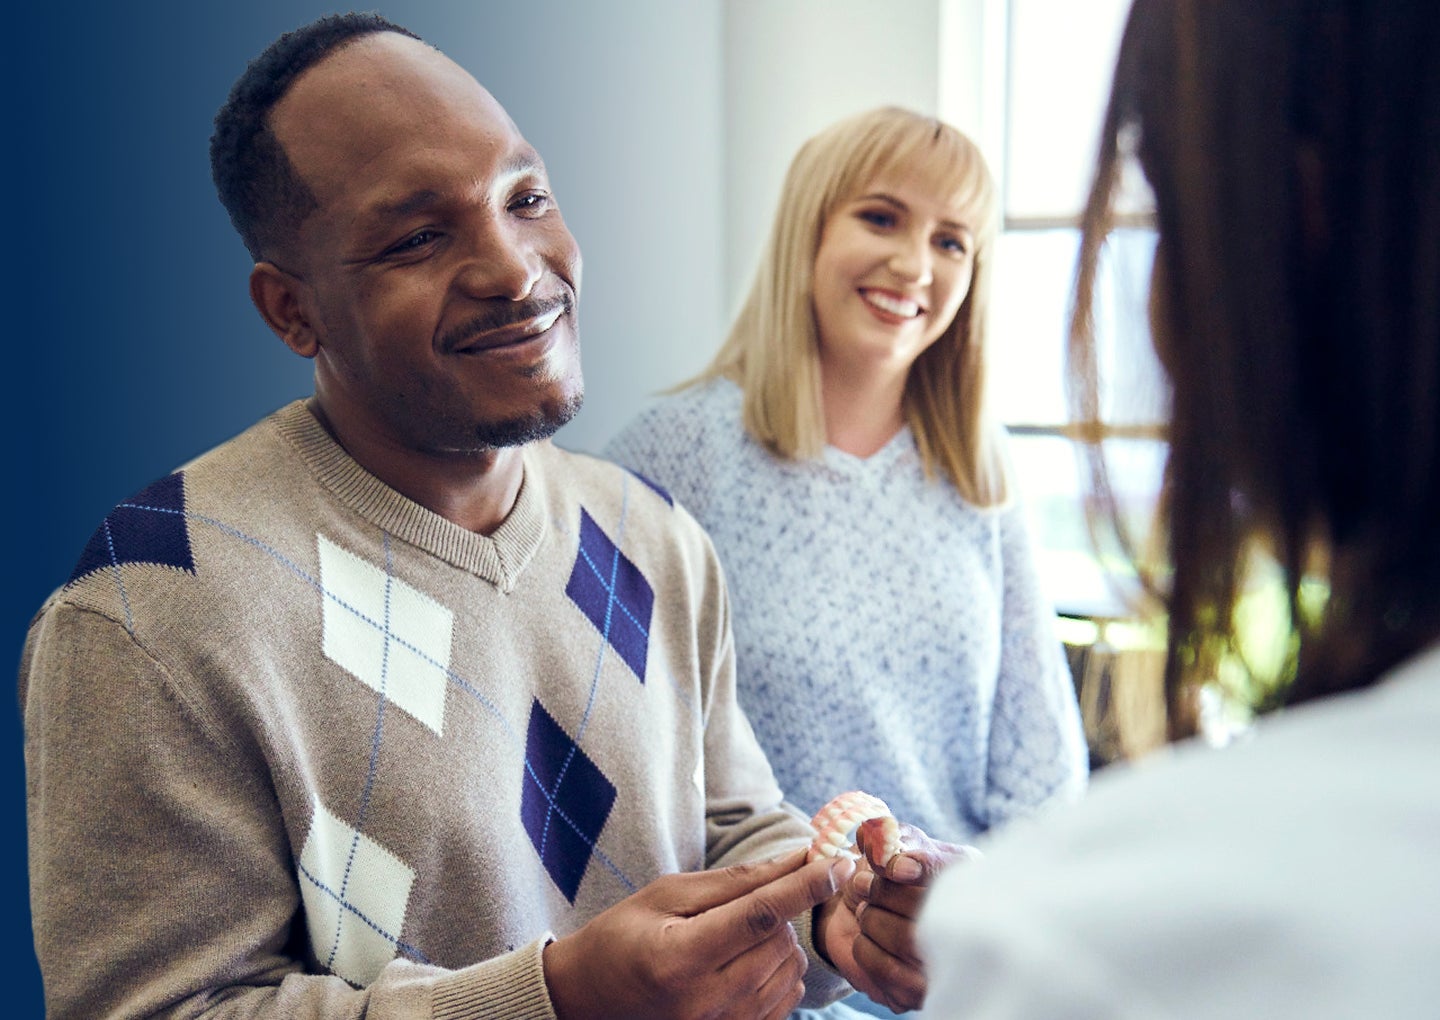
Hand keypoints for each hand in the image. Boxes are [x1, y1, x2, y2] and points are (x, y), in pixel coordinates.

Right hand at [543, 849, 856, 1019]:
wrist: (590, 999)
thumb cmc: (623, 936)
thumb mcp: (667, 895)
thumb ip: (735, 881)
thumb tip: (795, 858)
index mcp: (680, 959)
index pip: (759, 916)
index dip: (805, 886)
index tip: (840, 861)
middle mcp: (704, 1002)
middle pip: (779, 942)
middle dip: (782, 910)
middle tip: (754, 898)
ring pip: (788, 970)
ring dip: (781, 941)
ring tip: (741, 932)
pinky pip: (786, 999)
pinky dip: (780, 971)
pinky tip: (749, 959)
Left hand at [823, 820, 980, 1012]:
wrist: (868, 911)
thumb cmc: (886, 870)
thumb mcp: (890, 842)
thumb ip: (887, 836)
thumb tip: (880, 844)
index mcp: (968, 870)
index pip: (952, 872)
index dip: (921, 867)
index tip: (892, 866)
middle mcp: (971, 917)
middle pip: (930, 909)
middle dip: (886, 894)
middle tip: (863, 885)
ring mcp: (950, 959)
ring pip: (910, 941)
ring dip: (874, 921)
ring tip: (865, 911)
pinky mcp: (924, 989)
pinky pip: (891, 973)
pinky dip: (867, 950)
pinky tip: (863, 938)